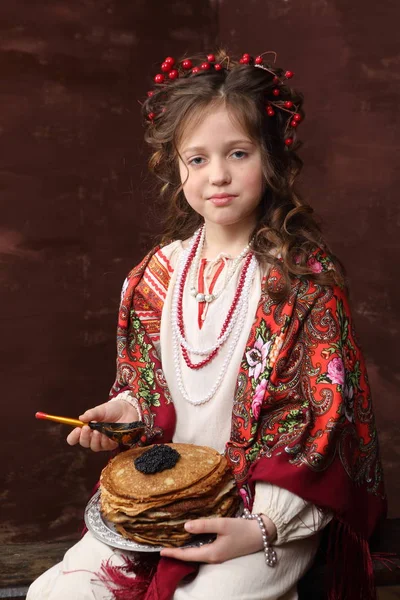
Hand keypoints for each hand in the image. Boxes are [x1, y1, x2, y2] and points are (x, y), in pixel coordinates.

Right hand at [66, 399, 138, 451]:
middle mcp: (94, 436)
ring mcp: (103, 441)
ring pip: (94, 447)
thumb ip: (91, 414)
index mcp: (88, 428)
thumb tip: (81, 418)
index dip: (73, 437)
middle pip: (84, 443)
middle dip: (84, 437)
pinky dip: (104, 441)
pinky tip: (105, 435)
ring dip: (94, 440)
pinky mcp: (113, 443)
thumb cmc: (113, 409)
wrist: (128, 409)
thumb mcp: (100, 410)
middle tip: (86, 428)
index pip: (76, 437)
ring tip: (97, 431)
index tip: (76, 430)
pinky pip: (106, 447)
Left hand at [160, 516, 276, 563]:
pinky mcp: (223, 550)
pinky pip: (204, 550)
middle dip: (178, 552)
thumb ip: (204, 525)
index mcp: (211, 553)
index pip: (187, 555)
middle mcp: (213, 557)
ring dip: (186, 549)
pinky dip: (195, 545)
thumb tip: (185, 526)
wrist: (262, 534)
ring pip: (197, 554)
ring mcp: (219, 555)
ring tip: (174, 542)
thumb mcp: (222, 524)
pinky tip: (192, 538)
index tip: (161, 551)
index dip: (174, 553)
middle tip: (164, 546)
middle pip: (191, 556)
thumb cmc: (242, 529)